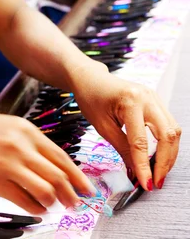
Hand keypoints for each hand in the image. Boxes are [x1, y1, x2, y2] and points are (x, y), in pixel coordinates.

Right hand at [0, 111, 95, 212]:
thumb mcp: (9, 127)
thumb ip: (32, 143)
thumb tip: (57, 168)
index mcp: (26, 130)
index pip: (61, 157)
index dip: (78, 176)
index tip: (88, 189)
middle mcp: (19, 145)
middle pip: (57, 176)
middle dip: (71, 194)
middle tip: (76, 203)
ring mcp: (6, 163)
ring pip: (44, 190)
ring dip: (53, 202)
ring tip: (53, 206)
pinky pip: (22, 200)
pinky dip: (35, 208)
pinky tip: (37, 209)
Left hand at [72, 64, 180, 190]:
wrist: (90, 79)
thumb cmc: (91, 98)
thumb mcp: (102, 127)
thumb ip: (122, 149)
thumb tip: (136, 172)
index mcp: (130, 101)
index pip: (141, 141)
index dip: (145, 166)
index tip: (146, 185)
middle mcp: (147, 97)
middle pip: (167, 135)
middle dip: (165, 162)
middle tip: (156, 182)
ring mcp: (154, 97)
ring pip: (173, 130)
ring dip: (169, 154)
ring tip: (158, 173)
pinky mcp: (155, 101)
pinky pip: (169, 124)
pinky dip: (167, 143)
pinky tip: (158, 157)